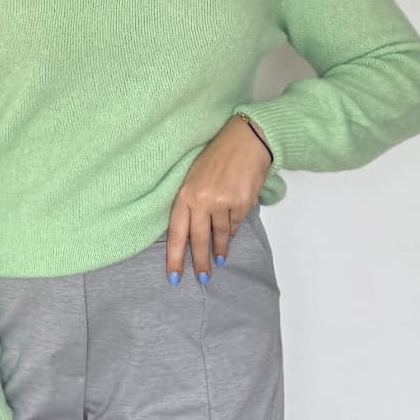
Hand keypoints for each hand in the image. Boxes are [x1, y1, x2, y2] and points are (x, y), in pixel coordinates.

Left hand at [166, 116, 270, 283]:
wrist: (245, 141)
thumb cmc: (217, 157)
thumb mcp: (194, 177)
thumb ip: (191, 202)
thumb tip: (191, 230)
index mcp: (185, 194)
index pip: (176, 232)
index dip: (174, 256)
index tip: (174, 276)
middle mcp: (202, 200)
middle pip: (198, 239)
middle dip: (199, 262)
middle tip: (202, 278)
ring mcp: (223, 202)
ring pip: (220, 234)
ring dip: (219, 248)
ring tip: (219, 259)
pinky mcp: (242, 203)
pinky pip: (235, 224)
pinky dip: (233, 230)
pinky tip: (231, 233)